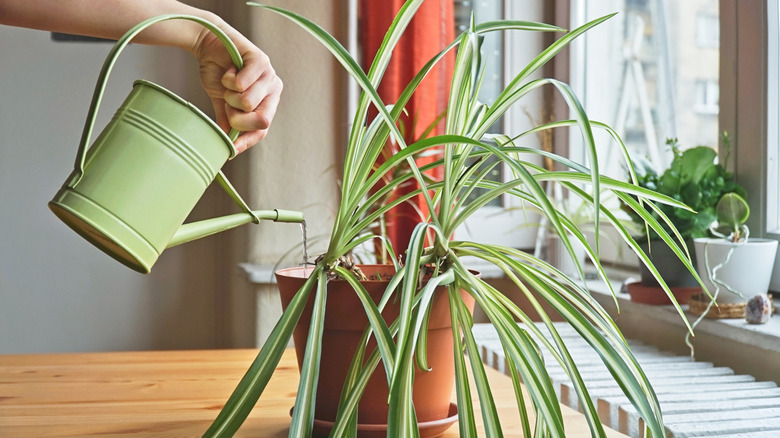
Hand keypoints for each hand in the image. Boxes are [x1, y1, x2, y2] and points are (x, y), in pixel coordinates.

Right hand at [192, 21, 281, 153]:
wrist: (207, 45)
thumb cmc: (218, 73)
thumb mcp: (223, 103)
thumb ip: (229, 122)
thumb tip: (229, 147)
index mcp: (268, 102)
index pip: (263, 129)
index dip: (247, 140)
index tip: (232, 148)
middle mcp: (274, 89)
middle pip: (259, 120)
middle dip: (235, 116)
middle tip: (227, 101)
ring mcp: (270, 74)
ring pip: (247, 103)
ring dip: (229, 95)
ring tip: (228, 82)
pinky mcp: (261, 60)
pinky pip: (241, 84)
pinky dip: (228, 80)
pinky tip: (229, 70)